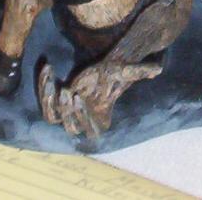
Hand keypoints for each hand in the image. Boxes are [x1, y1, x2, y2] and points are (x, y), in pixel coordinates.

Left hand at [38, 59, 161, 137]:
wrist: (103, 69)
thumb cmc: (115, 73)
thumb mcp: (126, 71)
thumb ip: (140, 72)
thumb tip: (157, 69)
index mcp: (101, 121)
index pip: (91, 132)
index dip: (83, 117)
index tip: (79, 96)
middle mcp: (83, 122)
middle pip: (70, 128)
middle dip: (67, 111)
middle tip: (68, 90)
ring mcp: (69, 113)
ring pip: (54, 119)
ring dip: (51, 102)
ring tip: (54, 82)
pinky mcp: (59, 103)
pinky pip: (47, 106)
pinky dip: (44, 89)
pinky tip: (48, 69)